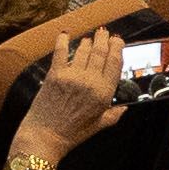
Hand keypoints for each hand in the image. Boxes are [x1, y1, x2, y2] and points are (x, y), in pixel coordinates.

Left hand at [20, 34, 126, 161]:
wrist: (44, 137)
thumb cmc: (71, 134)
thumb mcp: (98, 126)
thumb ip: (113, 115)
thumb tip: (124, 108)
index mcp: (103, 94)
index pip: (115, 63)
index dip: (117, 47)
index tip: (117, 40)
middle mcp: (90, 81)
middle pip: (100, 52)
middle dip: (104, 39)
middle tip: (105, 32)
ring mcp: (72, 76)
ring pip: (83, 50)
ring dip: (87, 41)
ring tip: (89, 38)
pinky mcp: (54, 74)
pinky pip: (60, 51)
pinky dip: (62, 40)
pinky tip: (65, 34)